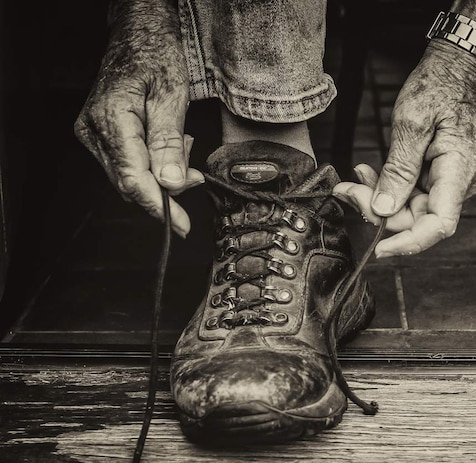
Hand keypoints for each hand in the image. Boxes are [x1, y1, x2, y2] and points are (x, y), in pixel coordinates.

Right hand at [73, 2, 201, 236]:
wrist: (139, 36)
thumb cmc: (156, 57)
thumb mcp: (172, 98)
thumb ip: (170, 144)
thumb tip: (171, 184)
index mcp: (111, 120)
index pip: (133, 179)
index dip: (159, 206)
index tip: (182, 226)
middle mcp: (94, 130)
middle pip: (130, 183)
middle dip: (166, 188)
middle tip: (195, 177)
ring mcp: (94, 134)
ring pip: (130, 176)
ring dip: (161, 175)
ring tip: (183, 148)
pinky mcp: (101, 135)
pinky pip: (128, 163)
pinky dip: (153, 164)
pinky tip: (168, 148)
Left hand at [333, 41, 475, 257]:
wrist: (455, 69)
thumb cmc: (438, 86)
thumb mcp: (411, 124)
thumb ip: (398, 171)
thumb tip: (383, 210)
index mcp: (460, 171)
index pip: (439, 225)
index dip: (409, 242)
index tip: (379, 248)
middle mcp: (462, 183)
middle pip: (419, 218)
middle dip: (381, 210)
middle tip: (349, 192)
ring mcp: (452, 181)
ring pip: (412, 208)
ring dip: (380, 198)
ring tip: (356, 179)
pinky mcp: (441, 176)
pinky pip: (414, 193)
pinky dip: (390, 188)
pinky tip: (370, 174)